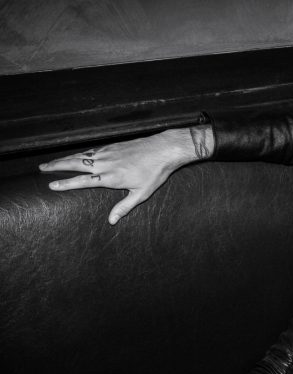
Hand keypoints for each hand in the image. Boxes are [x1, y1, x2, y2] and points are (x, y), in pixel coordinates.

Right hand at [39, 126, 212, 224]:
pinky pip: (90, 150)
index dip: (66, 184)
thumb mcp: (142, 194)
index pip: (82, 181)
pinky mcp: (112, 146)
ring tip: (50, 162)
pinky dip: (78, 153)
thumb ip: (124, 207)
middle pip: (75, 164)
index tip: (51, 185)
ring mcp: (108, 152)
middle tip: (41, 169)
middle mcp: (106, 163)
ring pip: (80, 155)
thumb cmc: (155, 173)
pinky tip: (74, 155)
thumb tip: (111, 221)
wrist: (163, 149)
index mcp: (111, 177)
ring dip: (64, 158)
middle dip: (56, 166)